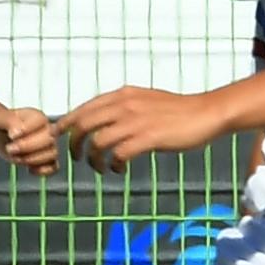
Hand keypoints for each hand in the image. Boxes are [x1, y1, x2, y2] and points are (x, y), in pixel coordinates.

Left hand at [0, 102, 61, 173]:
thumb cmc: (0, 125)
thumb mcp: (0, 119)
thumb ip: (9, 121)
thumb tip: (17, 131)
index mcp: (37, 116)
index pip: (41, 122)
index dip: (26, 130)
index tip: (11, 135)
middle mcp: (46, 129)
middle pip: (49, 139)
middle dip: (27, 147)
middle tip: (10, 149)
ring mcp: (48, 145)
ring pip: (52, 154)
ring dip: (32, 159)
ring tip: (17, 157)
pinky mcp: (46, 159)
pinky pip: (53, 167)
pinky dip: (43, 170)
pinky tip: (30, 169)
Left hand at [59, 85, 226, 173]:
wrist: (207, 112)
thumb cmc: (178, 110)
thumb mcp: (144, 100)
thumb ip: (123, 107)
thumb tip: (102, 120)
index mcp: (122, 95)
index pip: (83, 109)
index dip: (66, 124)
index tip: (57, 137)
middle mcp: (125, 105)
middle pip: (84, 125)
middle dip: (74, 144)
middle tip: (77, 158)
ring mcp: (136, 121)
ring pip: (97, 142)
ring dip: (93, 159)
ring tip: (100, 168)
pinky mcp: (148, 137)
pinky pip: (118, 154)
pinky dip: (113, 165)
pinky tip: (119, 169)